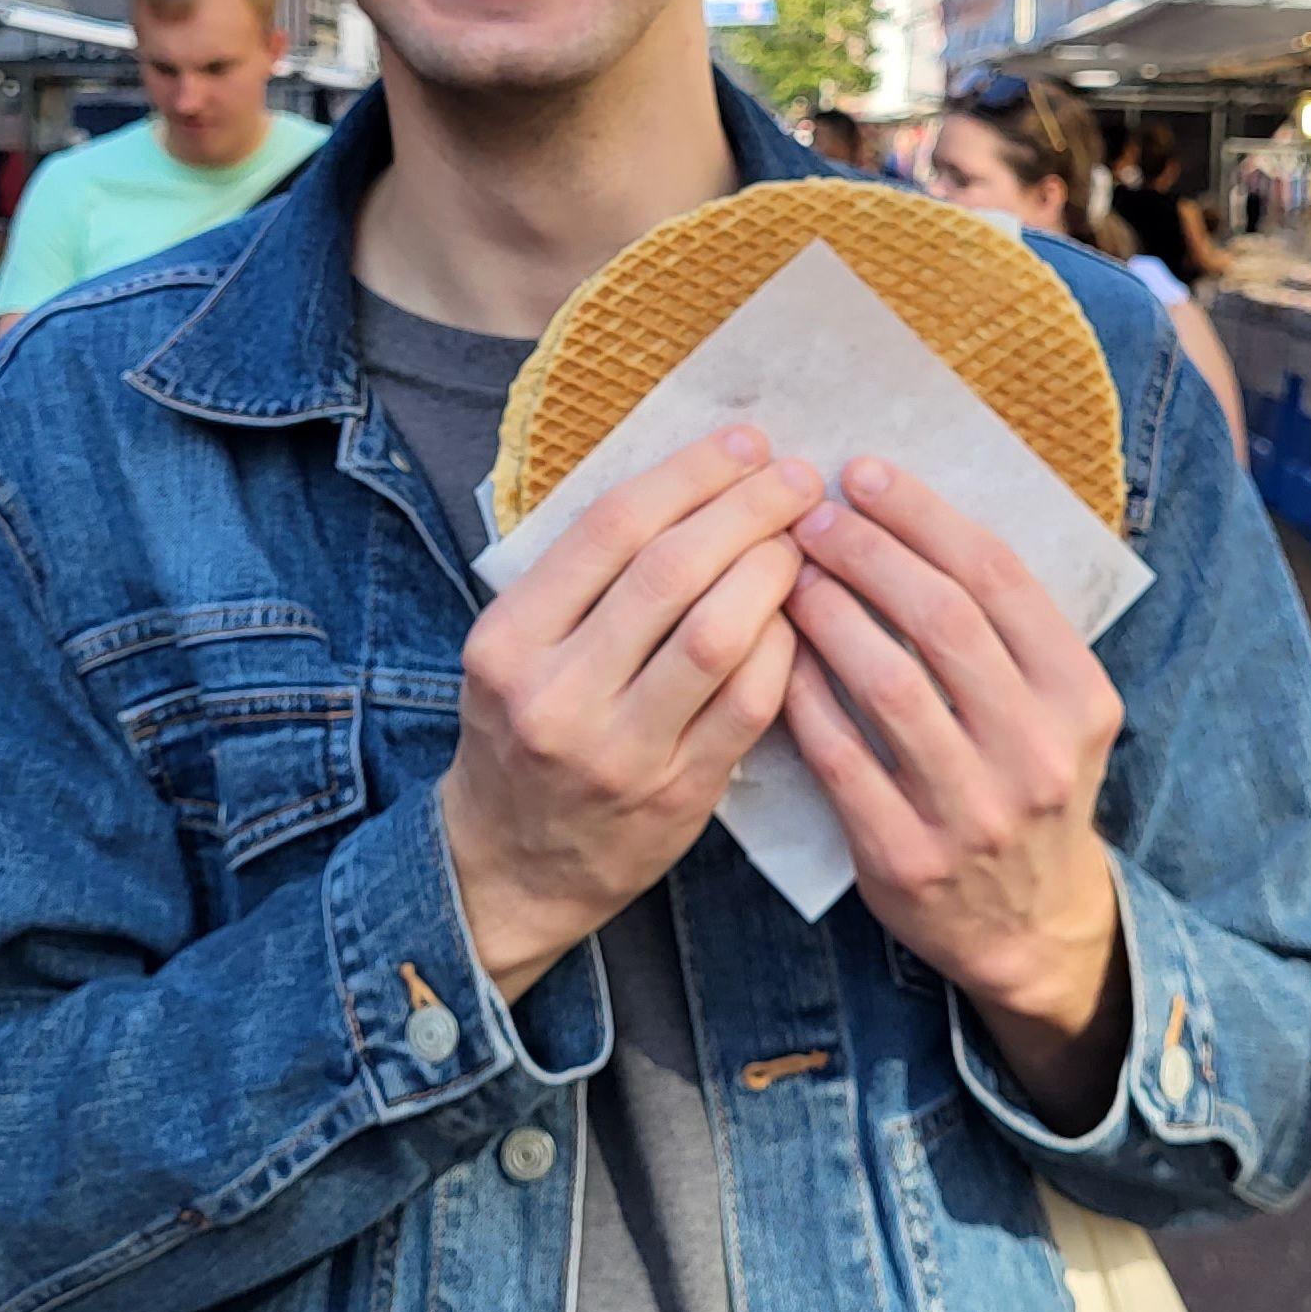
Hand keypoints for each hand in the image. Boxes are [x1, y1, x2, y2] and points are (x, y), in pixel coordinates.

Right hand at [441, 428, 821, 1001]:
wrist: (512, 867)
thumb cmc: (525, 731)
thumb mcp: (516, 651)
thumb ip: (583, 579)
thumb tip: (696, 479)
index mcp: (508, 640)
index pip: (611, 529)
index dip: (690, 474)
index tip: (744, 444)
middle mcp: (555, 694)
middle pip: (671, 571)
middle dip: (748, 509)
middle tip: (797, 479)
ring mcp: (618, 751)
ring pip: (719, 635)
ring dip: (775, 573)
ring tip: (802, 540)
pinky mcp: (676, 794)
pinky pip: (750, 703)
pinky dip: (784, 647)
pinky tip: (799, 616)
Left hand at [781, 459, 1130, 1126]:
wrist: (1030, 926)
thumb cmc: (1023, 782)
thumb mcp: (1055, 707)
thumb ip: (1004, 626)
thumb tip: (905, 511)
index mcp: (1081, 696)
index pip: (1000, 577)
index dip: (924, 514)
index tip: (862, 473)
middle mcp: (1038, 751)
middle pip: (942, 619)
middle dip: (866, 552)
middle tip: (808, 514)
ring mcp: (974, 811)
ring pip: (887, 684)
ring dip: (826, 613)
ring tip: (785, 572)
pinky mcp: (907, 859)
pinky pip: (839, 757)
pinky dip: (800, 695)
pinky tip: (773, 653)